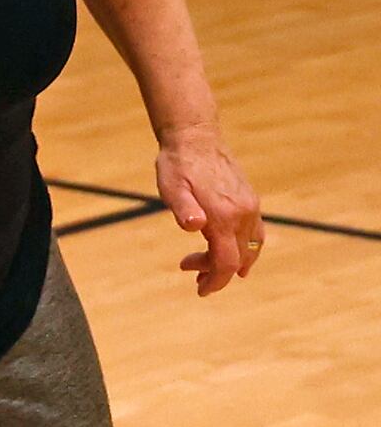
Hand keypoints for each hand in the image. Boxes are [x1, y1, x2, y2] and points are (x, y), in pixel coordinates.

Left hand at [155, 126, 264, 296]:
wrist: (195, 136)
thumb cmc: (178, 164)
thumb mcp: (171, 186)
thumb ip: (182, 208)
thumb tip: (195, 226)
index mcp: (223, 216)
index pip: (225, 262)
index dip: (215, 280)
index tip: (200, 290)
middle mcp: (243, 214)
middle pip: (237, 258)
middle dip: (215, 271)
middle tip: (188, 269)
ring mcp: (250, 207)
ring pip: (250, 248)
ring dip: (230, 261)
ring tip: (205, 264)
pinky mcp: (250, 200)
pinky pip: (256, 233)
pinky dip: (247, 249)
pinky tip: (234, 252)